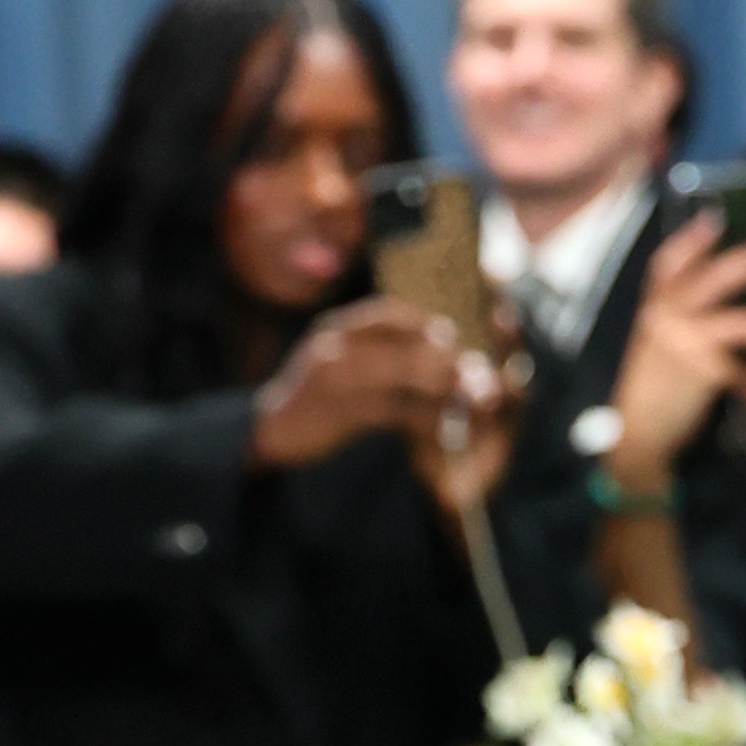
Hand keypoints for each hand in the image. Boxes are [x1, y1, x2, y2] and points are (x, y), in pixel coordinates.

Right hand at [247, 297, 493, 471]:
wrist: (269, 432)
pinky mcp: (343, 414)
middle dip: (445, 359)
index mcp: (335, 330)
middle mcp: (336, 348)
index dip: (424, 322)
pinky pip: (395, 411)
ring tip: (469, 397)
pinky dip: (423, 417)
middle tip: (476, 371)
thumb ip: (365, 348)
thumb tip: (416, 337)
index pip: (387, 314)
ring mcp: (338, 380)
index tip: (451, 333)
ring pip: (405, 377)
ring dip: (442, 387)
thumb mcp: (330, 360)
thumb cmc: (310, 398)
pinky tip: (442, 425)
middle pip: (405, 346)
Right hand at [606, 208, 745, 487]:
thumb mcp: (656, 344)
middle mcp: (664, 316)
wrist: (639, 433)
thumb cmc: (653, 391)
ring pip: (736, 318)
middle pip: (713, 276)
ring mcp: (682, 341)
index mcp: (654, 306)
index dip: (693, 239)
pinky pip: (744, 362)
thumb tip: (706, 299)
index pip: (669, 262)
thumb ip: (676, 319)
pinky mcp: (701, 372)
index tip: (717, 218)